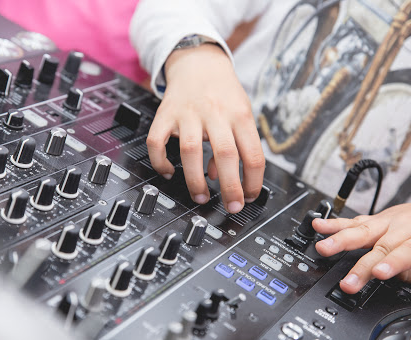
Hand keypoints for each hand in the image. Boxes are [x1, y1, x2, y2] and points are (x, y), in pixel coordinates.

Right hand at [146, 44, 264, 212]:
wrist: (198, 62)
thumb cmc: (223, 93)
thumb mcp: (240, 114)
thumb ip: (237, 144)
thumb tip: (219, 176)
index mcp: (240, 115)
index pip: (253, 154)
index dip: (254, 182)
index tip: (250, 197)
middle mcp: (215, 113)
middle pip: (226, 154)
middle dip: (230, 187)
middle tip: (232, 206)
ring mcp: (188, 113)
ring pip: (191, 150)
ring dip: (195, 179)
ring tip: (200, 196)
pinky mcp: (165, 114)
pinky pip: (157, 141)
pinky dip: (160, 161)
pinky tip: (168, 172)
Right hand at [312, 198, 410, 293]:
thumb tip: (390, 275)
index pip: (406, 254)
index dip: (392, 264)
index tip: (378, 274)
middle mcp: (402, 228)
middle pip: (378, 246)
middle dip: (360, 264)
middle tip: (346, 279)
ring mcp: (387, 221)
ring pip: (361, 230)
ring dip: (339, 240)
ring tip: (322, 248)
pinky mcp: (378, 217)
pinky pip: (354, 220)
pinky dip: (335, 223)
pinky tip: (319, 225)